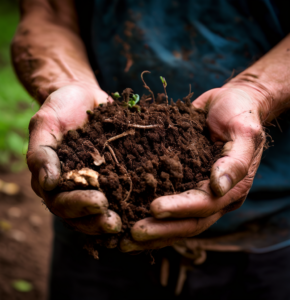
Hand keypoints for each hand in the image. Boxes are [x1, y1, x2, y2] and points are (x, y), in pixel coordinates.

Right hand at [27, 84, 121, 234]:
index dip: (78, 206)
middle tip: (115, 223)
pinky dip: (129, 203)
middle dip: (97, 220)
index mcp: (54, 178)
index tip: (99, 203)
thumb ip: (41, 152)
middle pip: (81, 213)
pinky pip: (120, 191)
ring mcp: (96, 181)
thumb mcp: (45, 124)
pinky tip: (142, 208)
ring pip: (100, 210)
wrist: (85, 96)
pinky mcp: (113, 173)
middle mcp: (74, 185)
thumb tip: (47, 184)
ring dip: (112, 218)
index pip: (60, 202)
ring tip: (127, 223)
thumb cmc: (61, 108)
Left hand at [121, 86, 265, 251]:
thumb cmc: (238, 113)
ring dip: (153, 231)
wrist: (229, 103)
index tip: (154, 208)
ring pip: (177, 220)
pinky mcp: (184, 182)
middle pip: (189, 222)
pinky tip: (128, 218)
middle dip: (161, 230)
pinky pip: (168, 201)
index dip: (180, 209)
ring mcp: (198, 190)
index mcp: (232, 188)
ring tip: (125, 239)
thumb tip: (219, 187)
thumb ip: (236, 160)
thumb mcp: (245, 131)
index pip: (205, 205)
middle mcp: (214, 196)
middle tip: (132, 236)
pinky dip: (149, 214)